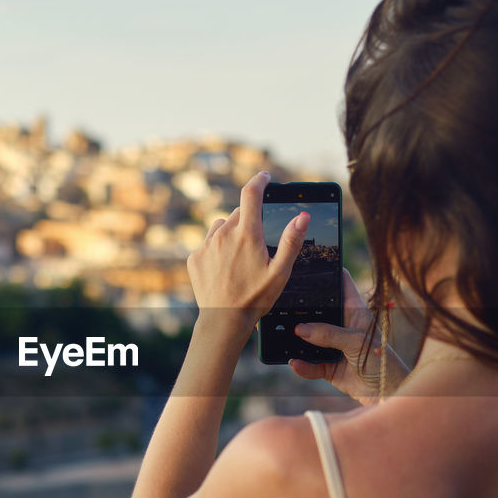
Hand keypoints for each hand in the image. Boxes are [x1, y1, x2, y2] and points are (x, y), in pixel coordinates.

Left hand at [187, 171, 309, 336]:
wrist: (223, 321)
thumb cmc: (255, 298)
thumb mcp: (280, 272)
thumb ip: (292, 241)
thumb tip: (302, 216)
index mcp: (247, 234)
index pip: (251, 194)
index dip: (259, 180)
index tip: (265, 177)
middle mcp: (223, 234)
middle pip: (238, 214)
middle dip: (249, 221)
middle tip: (257, 245)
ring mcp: (206, 245)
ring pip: (221, 227)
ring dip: (231, 234)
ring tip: (239, 259)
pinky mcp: (195, 257)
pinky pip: (208, 244)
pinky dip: (217, 249)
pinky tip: (224, 269)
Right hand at [288, 269, 407, 404]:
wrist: (389, 395)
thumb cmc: (383, 363)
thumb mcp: (357, 343)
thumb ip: (329, 334)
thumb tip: (300, 329)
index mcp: (356, 313)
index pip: (341, 286)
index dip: (328, 274)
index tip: (308, 264)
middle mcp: (344, 327)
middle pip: (320, 313)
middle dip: (303, 310)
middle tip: (283, 303)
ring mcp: (335, 348)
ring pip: (311, 339)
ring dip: (298, 341)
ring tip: (284, 335)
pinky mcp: (330, 368)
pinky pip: (311, 364)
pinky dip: (303, 365)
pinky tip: (295, 363)